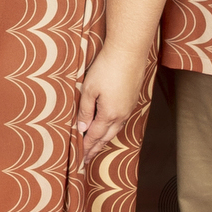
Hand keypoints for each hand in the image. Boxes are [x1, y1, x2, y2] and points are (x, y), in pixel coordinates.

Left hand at [76, 44, 147, 162]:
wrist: (129, 52)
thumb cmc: (107, 68)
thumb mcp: (89, 90)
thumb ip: (84, 111)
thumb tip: (82, 129)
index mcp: (109, 114)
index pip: (94, 136)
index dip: (86, 147)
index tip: (80, 158)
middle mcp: (121, 114)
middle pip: (106, 137)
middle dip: (95, 148)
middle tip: (87, 159)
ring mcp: (128, 107)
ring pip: (115, 129)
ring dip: (105, 139)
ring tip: (97, 146)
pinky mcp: (132, 99)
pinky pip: (121, 120)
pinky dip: (113, 128)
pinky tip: (109, 127)